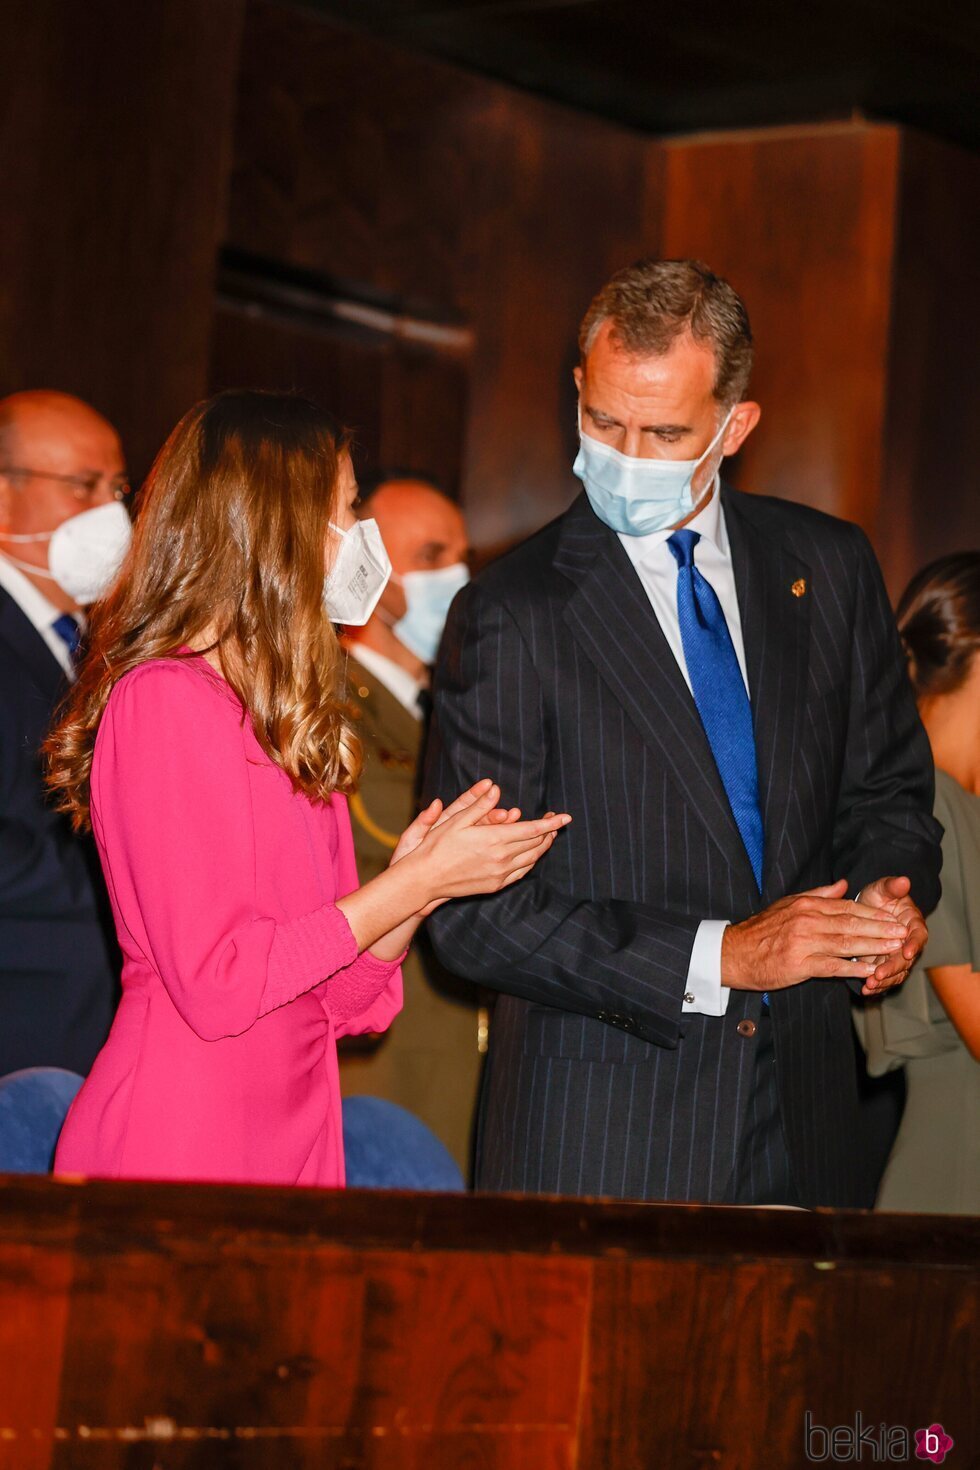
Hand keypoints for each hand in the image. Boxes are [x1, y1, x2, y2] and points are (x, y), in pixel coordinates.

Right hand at [400, 781, 571, 913]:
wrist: (425, 879)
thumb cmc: (438, 846)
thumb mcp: (456, 821)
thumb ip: (479, 806)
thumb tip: (495, 789)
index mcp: (495, 839)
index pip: (532, 830)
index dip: (551, 824)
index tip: (566, 817)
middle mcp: (502, 858)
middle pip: (536, 844)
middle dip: (549, 832)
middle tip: (555, 822)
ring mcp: (500, 874)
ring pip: (532, 859)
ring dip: (543, 846)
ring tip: (548, 836)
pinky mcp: (496, 885)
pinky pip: (522, 872)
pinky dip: (532, 861)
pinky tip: (532, 854)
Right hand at [721, 878, 910, 992]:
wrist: (734, 953)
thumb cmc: (761, 931)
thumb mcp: (788, 904)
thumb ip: (818, 894)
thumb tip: (844, 884)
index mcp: (806, 905)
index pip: (847, 907)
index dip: (873, 913)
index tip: (893, 917)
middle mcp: (807, 921)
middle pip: (851, 924)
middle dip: (880, 929)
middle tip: (902, 932)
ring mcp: (804, 943)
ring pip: (846, 943)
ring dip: (874, 946)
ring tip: (895, 948)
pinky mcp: (800, 965)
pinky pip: (833, 966)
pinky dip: (853, 968)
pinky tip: (870, 970)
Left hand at [855, 875, 927, 995]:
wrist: (869, 907)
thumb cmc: (880, 897)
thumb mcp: (884, 888)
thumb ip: (893, 887)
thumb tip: (904, 880)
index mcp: (913, 924)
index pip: (918, 935)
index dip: (914, 944)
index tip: (907, 951)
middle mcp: (908, 943)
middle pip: (906, 959)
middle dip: (893, 967)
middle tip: (880, 973)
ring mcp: (897, 956)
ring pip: (896, 972)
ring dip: (884, 979)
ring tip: (870, 984)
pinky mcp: (885, 964)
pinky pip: (885, 978)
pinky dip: (877, 985)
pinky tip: (865, 990)